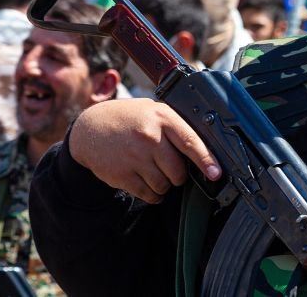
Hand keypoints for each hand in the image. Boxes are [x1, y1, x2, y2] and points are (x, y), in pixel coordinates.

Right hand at [69, 98, 220, 203]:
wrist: (90, 128)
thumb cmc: (129, 118)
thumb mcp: (153, 110)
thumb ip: (175, 125)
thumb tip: (204, 149)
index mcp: (162, 118)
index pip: (190, 142)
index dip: (206, 160)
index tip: (216, 174)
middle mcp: (149, 138)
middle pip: (178, 171)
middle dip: (179, 175)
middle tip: (172, 168)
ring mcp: (134, 157)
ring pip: (164, 185)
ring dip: (164, 185)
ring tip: (156, 172)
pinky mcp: (122, 175)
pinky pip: (148, 194)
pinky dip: (153, 194)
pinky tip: (148, 182)